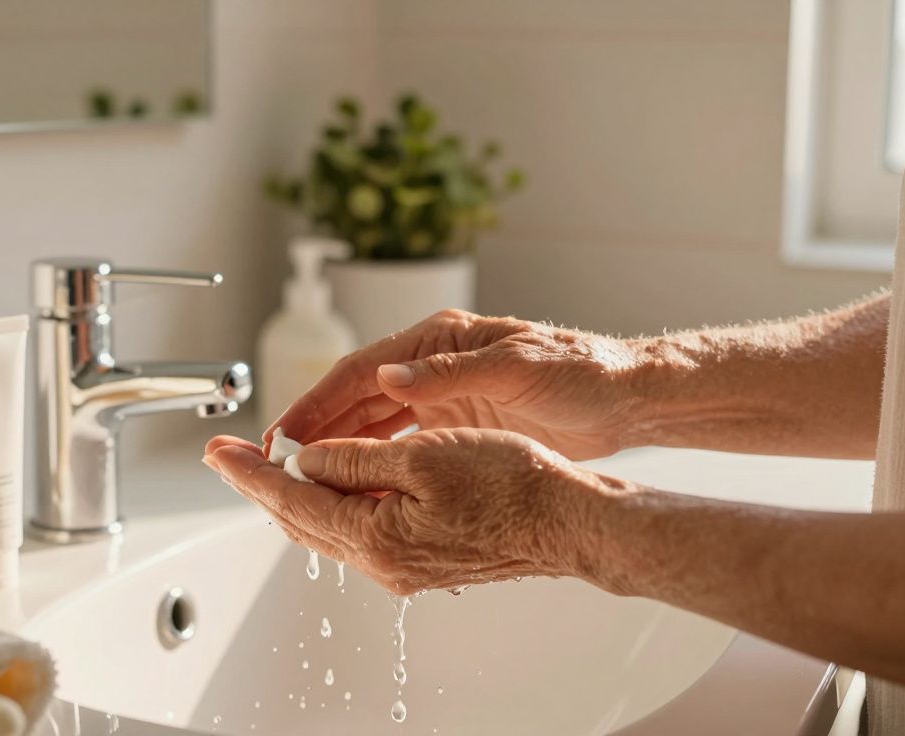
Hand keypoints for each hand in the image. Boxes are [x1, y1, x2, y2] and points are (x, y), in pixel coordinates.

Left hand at [204, 428, 620, 594]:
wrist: (568, 521)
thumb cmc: (510, 485)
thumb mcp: (422, 456)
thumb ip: (353, 460)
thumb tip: (306, 461)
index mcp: (374, 536)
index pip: (291, 499)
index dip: (250, 473)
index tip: (218, 453)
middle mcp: (381, 562)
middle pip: (301, 519)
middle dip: (262, 484)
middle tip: (229, 457)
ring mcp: (401, 566)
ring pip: (328, 525)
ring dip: (296, 493)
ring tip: (268, 463)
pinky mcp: (420, 560)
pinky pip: (359, 529)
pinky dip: (333, 502)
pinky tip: (329, 480)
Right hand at [265, 309, 649, 459]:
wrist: (627, 397)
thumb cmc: (581, 372)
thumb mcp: (516, 369)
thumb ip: (449, 373)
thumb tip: (388, 373)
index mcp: (438, 339)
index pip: (360, 371)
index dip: (317, 402)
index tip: (284, 434)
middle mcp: (432, 364)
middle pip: (356, 398)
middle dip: (315, 429)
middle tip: (277, 463)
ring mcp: (443, 394)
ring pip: (373, 422)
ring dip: (338, 447)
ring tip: (302, 478)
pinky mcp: (458, 423)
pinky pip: (401, 444)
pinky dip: (374, 462)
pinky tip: (353, 484)